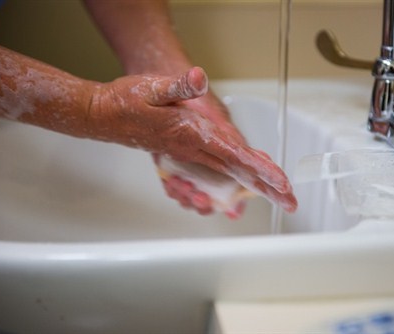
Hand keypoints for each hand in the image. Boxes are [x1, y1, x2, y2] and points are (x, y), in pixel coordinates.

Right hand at [88, 67, 296, 214]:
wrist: (103, 115)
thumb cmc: (126, 102)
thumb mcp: (152, 87)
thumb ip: (178, 85)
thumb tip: (198, 78)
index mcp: (190, 136)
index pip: (232, 156)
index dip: (258, 169)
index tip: (280, 182)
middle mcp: (193, 150)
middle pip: (237, 173)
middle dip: (266, 188)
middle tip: (290, 201)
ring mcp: (189, 155)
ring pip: (227, 177)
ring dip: (253, 187)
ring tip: (277, 195)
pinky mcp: (184, 155)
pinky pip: (213, 174)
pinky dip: (231, 182)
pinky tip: (242, 189)